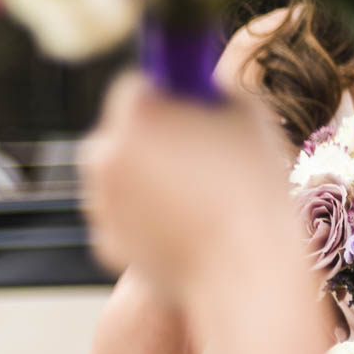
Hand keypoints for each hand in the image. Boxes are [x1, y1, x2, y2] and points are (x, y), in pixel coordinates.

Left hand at [80, 73, 296, 297]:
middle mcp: (104, 154)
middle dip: (146, 137)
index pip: (132, 85)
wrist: (248, 269)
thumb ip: (208, 90)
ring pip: (115, 176)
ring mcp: (99, 202)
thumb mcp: (246, 113)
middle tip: (191, 152)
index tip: (180, 105)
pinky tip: (183, 226)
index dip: (160, 94)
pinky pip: (120, 217)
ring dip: (141, 177)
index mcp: (136, 115)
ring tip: (194, 195)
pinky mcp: (103, 241)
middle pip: (117, 132)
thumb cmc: (255, 186)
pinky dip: (141, 219)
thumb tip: (193, 84)